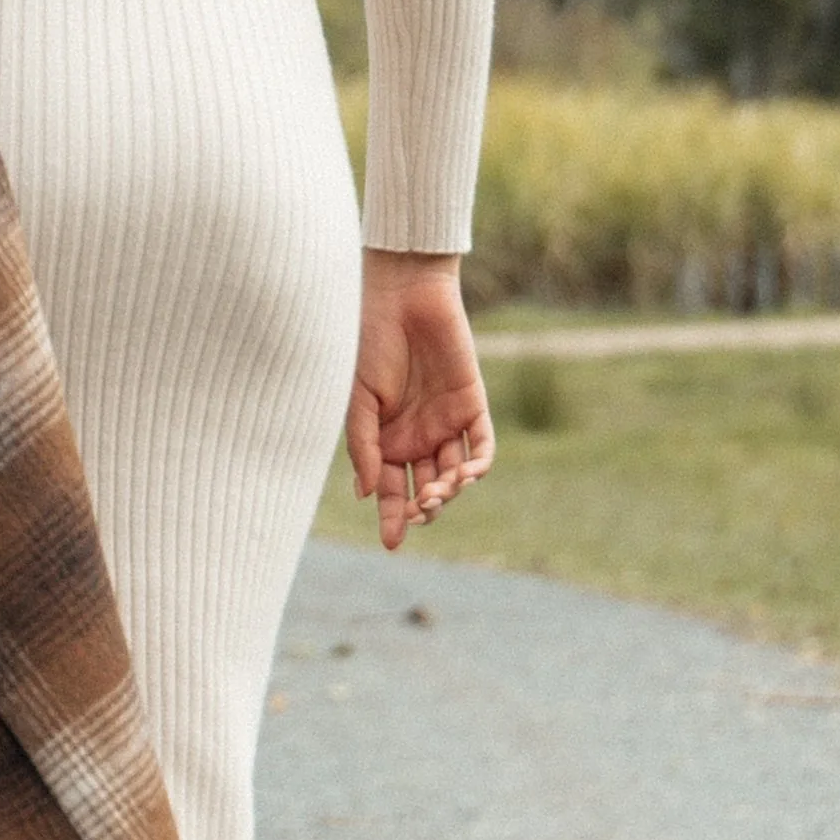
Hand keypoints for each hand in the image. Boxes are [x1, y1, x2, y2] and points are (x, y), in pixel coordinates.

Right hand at [346, 248, 491, 554]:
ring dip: (448, 490)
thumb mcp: (358, 400)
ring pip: (454, 474)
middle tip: (420, 508)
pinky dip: (477, 465)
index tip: (391, 543)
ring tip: (438, 491)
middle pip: (424, 489)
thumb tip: (366, 494)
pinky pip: (481, 446)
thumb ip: (363, 445)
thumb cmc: (368, 342)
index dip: (391, 518)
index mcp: (383, 440)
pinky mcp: (472, 405)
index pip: (389, 490)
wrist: (400, 295)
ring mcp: (445, 423)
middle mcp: (415, 437)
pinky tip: (466, 475)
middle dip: (423, 507)